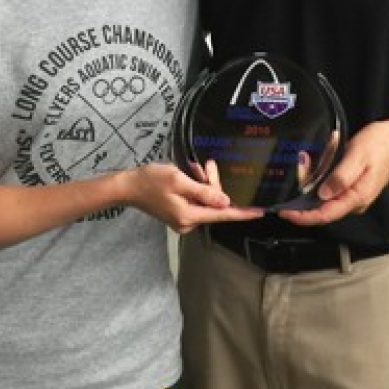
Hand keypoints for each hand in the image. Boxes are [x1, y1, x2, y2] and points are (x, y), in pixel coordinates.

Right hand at [122, 162, 262, 233]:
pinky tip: (191, 174)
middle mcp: (188, 222)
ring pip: (207, 201)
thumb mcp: (179, 180)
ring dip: (204, 183)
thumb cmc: (151, 180)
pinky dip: (197, 188)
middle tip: (204, 166)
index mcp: (189, 215)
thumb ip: (204, 192)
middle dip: (213, 184)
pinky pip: (198, 201)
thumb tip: (226, 202)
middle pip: (214, 204)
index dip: (243, 212)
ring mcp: (184, 220)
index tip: (260, 211)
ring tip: (194, 168)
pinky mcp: (181, 214)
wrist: (128, 186)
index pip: (223, 214)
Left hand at [278, 116, 388, 225]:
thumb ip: (341, 177)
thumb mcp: (358, 156)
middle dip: (304, 191)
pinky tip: (319, 159)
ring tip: (307, 159)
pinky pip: (330, 185)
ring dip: (312, 179)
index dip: (303, 217)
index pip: (325, 215)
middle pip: (321, 206)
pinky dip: (320, 174)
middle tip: (299, 167)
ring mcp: (353, 194)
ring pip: (323, 195)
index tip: (285, 213)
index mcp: (356, 197)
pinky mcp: (351, 185)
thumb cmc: (381, 144)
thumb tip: (323, 195)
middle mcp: (353, 201)